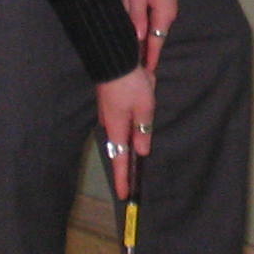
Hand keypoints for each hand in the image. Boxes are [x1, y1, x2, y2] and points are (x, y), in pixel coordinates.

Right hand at [96, 66, 154, 199]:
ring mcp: (108, 113)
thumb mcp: (144, 107)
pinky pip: (122, 121)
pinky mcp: (110, 104)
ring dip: (130, 141)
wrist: (114, 58)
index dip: (122, 178)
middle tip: (131, 182)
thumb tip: (142, 150)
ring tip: (137, 151)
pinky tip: (139, 122)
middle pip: (119, 149)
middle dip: (125, 165)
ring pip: (121, 134)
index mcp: (117, 128)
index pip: (120, 160)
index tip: (123, 195)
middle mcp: (109, 124)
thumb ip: (143, 129)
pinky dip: (130, 125)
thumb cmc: (130, 83)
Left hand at [122, 0, 179, 75]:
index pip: (156, 41)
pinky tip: (139, 36)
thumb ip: (136, 15)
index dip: (151, 57)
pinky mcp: (162, 2)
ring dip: (146, 41)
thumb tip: (139, 38)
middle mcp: (168, 14)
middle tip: (138, 70)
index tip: (147, 73)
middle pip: (156, 37)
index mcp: (163, 13)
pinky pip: (153, 20)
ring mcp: (166, 8)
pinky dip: (146, 30)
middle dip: (147, 53)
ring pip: (154, 29)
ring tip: (136, 57)